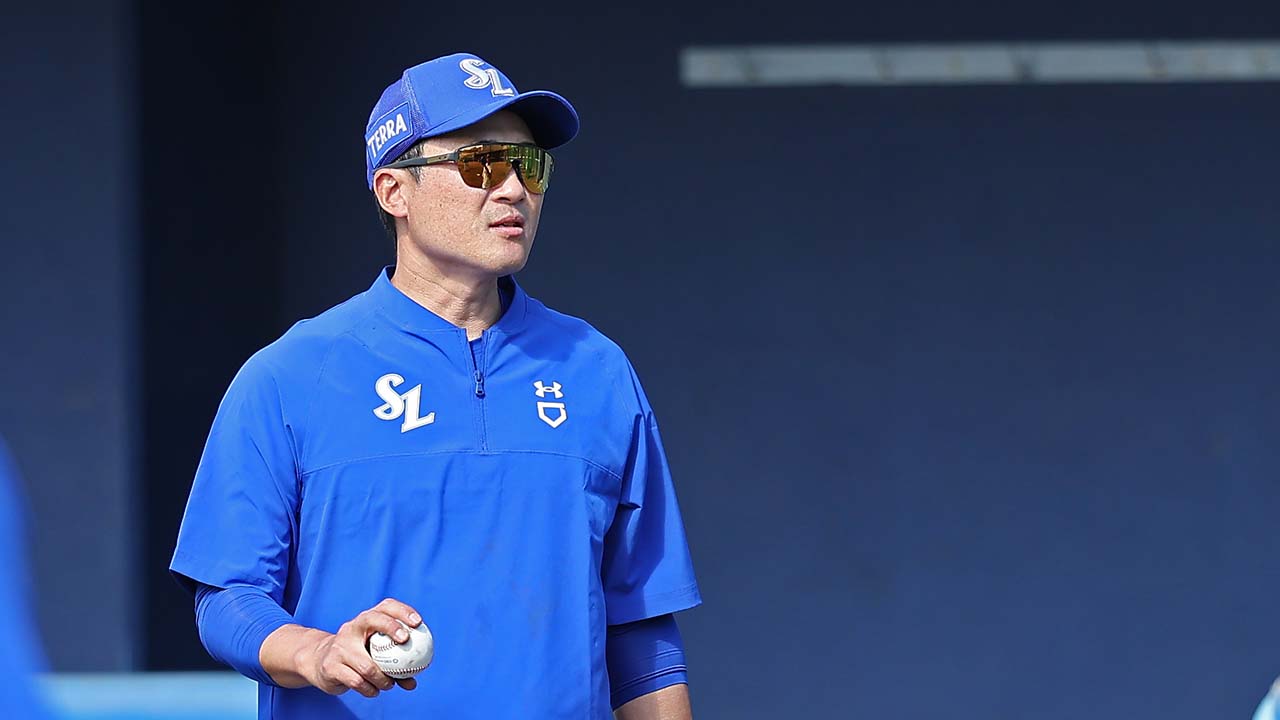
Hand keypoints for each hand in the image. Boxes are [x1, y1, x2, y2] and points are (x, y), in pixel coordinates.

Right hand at [296, 598, 423, 696]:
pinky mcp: (331, 666)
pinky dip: (369, 689)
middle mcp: (351, 628)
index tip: (418, 623)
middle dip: (392, 627)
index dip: (402, 611)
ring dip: (383, 679)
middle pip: (372, 619)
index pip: (386, 606)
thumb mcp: (374, 655)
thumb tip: (413, 682)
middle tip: (405, 641)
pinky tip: (374, 691)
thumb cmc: (357, 657)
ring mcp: (340, 646)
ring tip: (390, 685)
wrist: (321, 663)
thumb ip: (394, 665)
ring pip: (367, 665)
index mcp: (366, 620)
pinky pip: (357, 681)